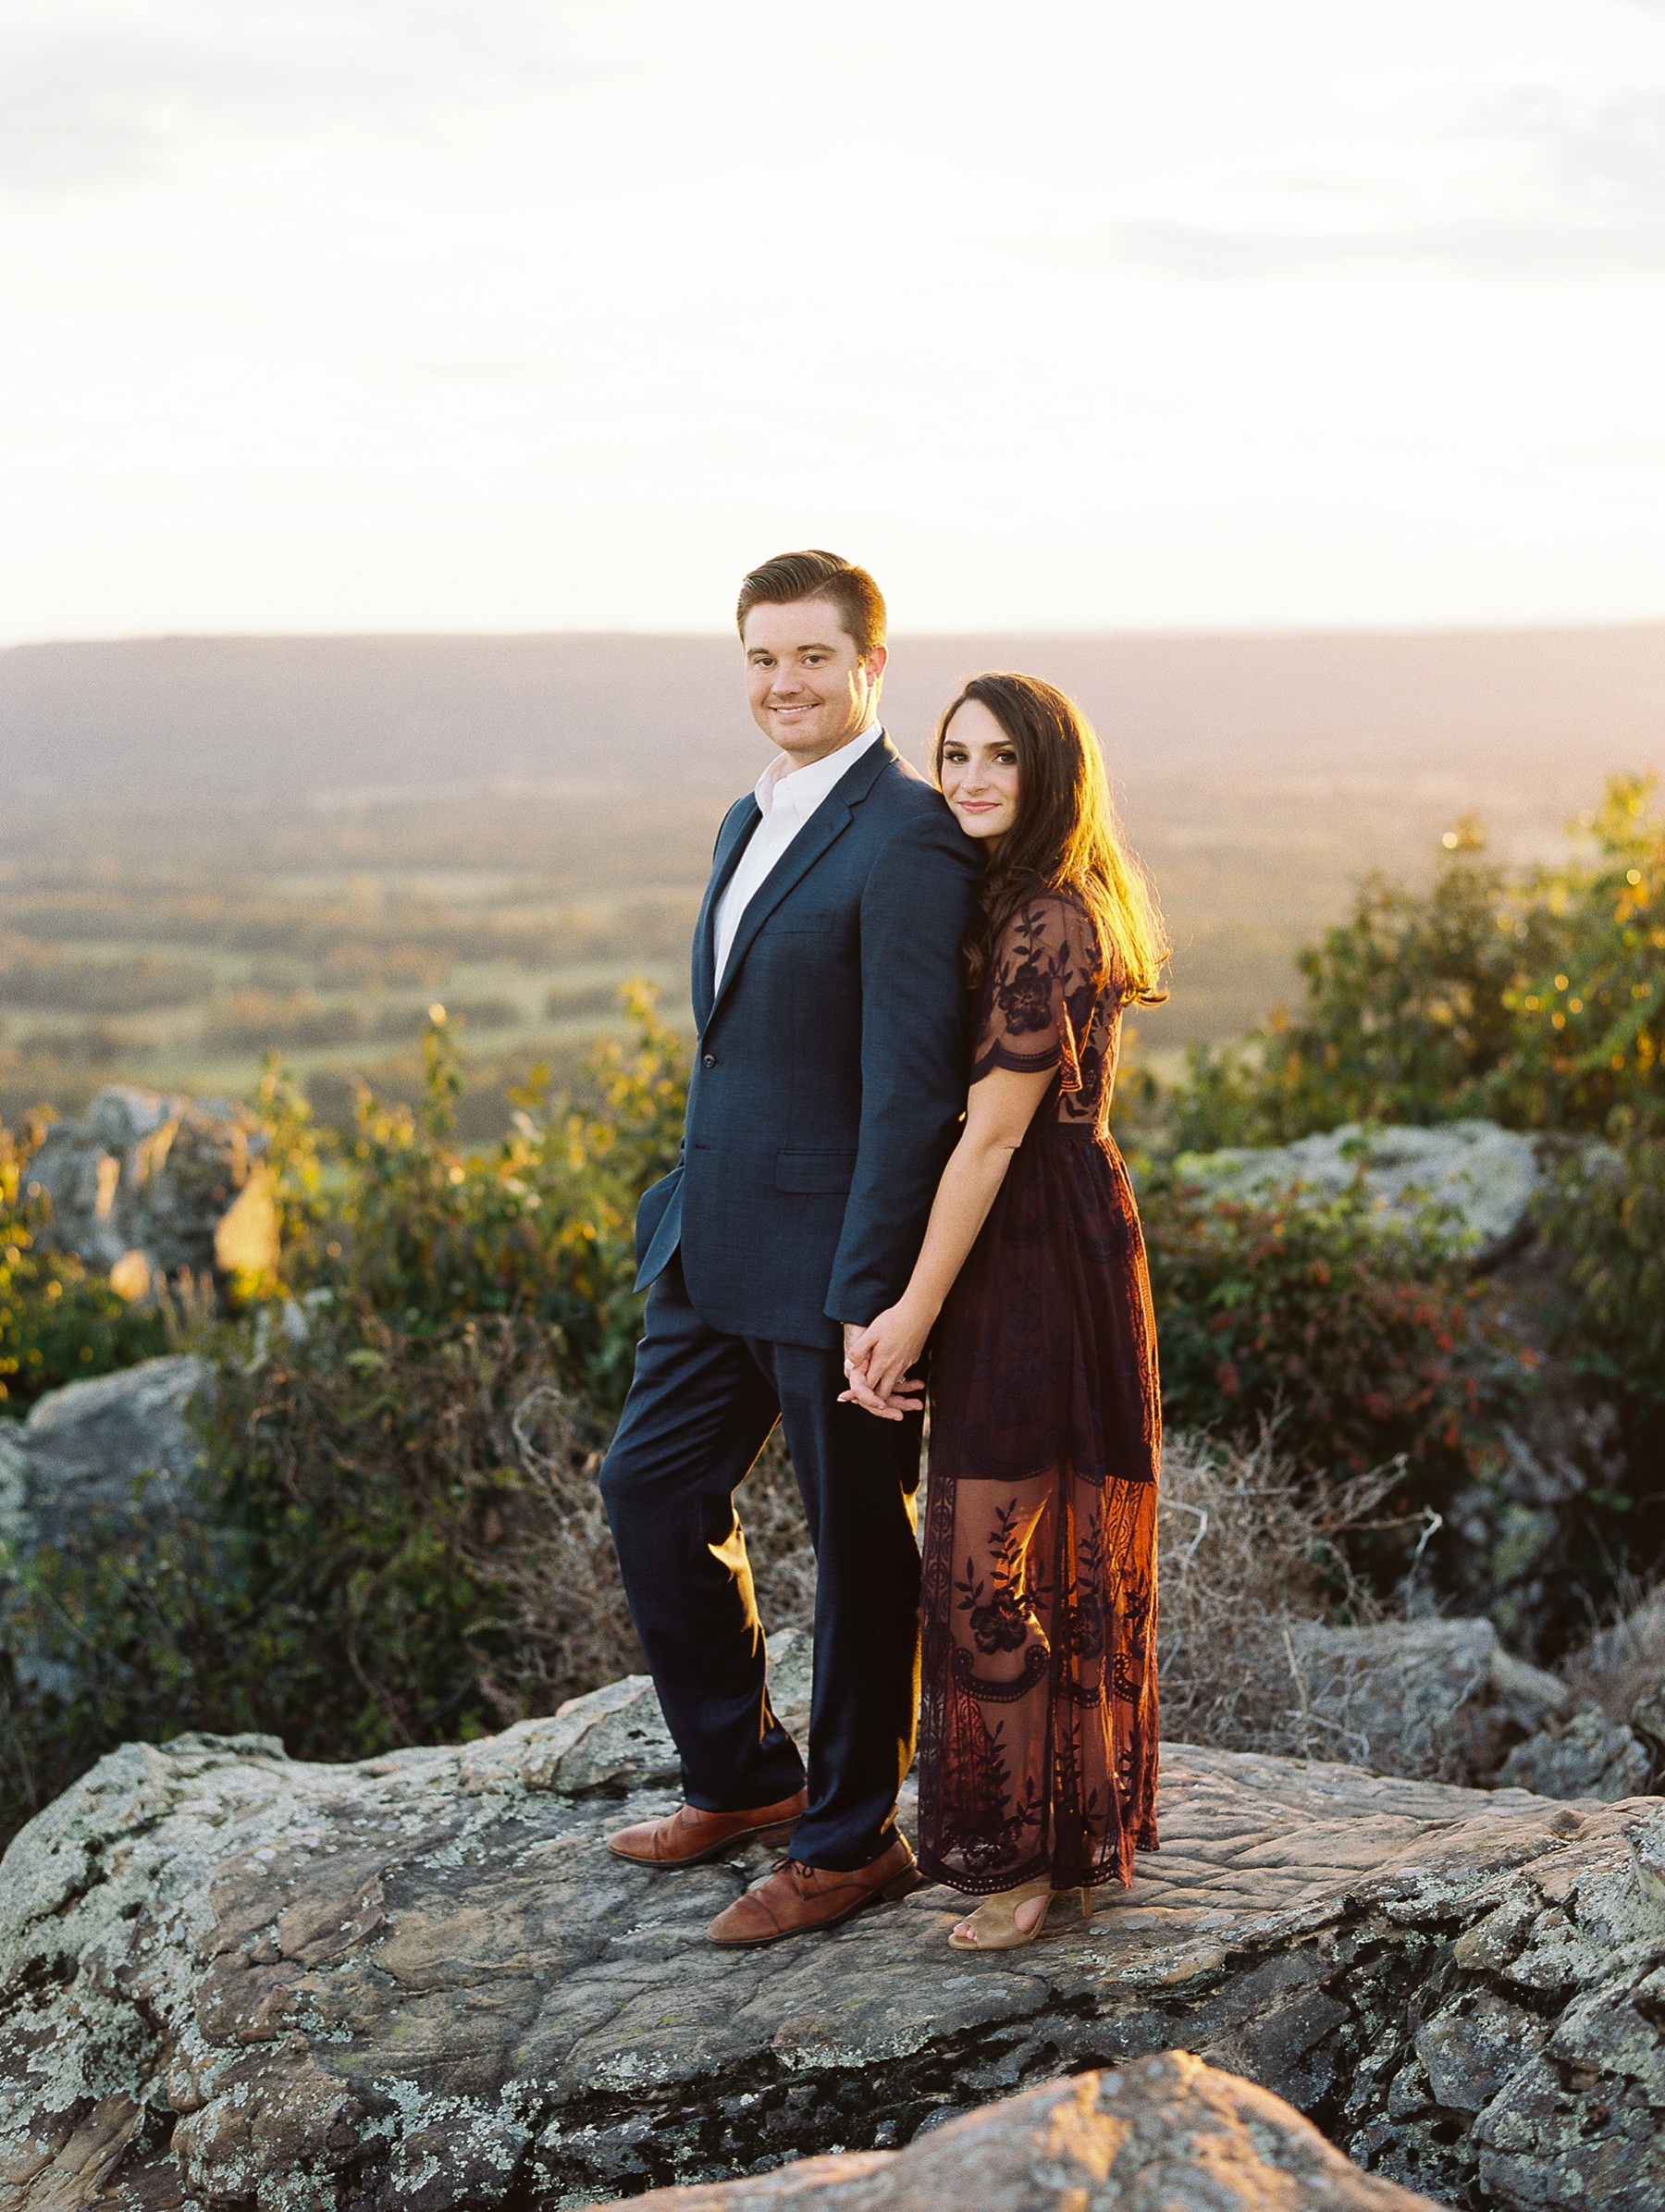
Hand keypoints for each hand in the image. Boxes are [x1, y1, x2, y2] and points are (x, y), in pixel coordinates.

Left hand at [839, 1307, 929, 1421]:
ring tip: (884, 1396)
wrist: (919, 1311)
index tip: (849, 1398)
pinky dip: (900, 1381)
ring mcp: (906, 1364)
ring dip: (890, 1392)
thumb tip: (850, 1365)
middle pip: (884, 1393)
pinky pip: (903, 1374)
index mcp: (882, 1363)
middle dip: (876, 1401)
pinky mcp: (913, 1358)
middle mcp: (895, 1367)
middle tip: (868, 1403)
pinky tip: (895, 1374)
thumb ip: (859, 1350)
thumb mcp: (872, 1333)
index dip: (858, 1395)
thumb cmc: (894, 1320)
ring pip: (895, 1384)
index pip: (869, 1388)